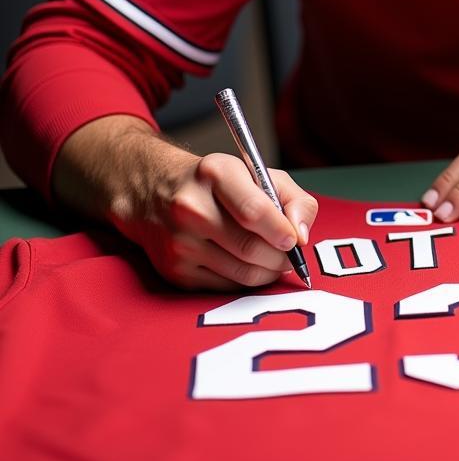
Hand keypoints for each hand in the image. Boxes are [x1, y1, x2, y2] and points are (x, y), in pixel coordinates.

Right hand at [54, 120, 318, 290]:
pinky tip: (250, 267)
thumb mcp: (258, 173)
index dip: (281, 230)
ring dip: (268, 272)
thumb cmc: (218, 183)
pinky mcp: (174, 272)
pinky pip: (224, 287)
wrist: (154, 192)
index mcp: (215, 173)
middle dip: (280, 257)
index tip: (295, 240)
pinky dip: (245, 282)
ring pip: (240, 273)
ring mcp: (179, 242)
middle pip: (250, 247)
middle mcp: (191, 207)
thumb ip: (293, 198)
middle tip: (291, 256)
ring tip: (276, 262)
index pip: (254, 210)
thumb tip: (301, 236)